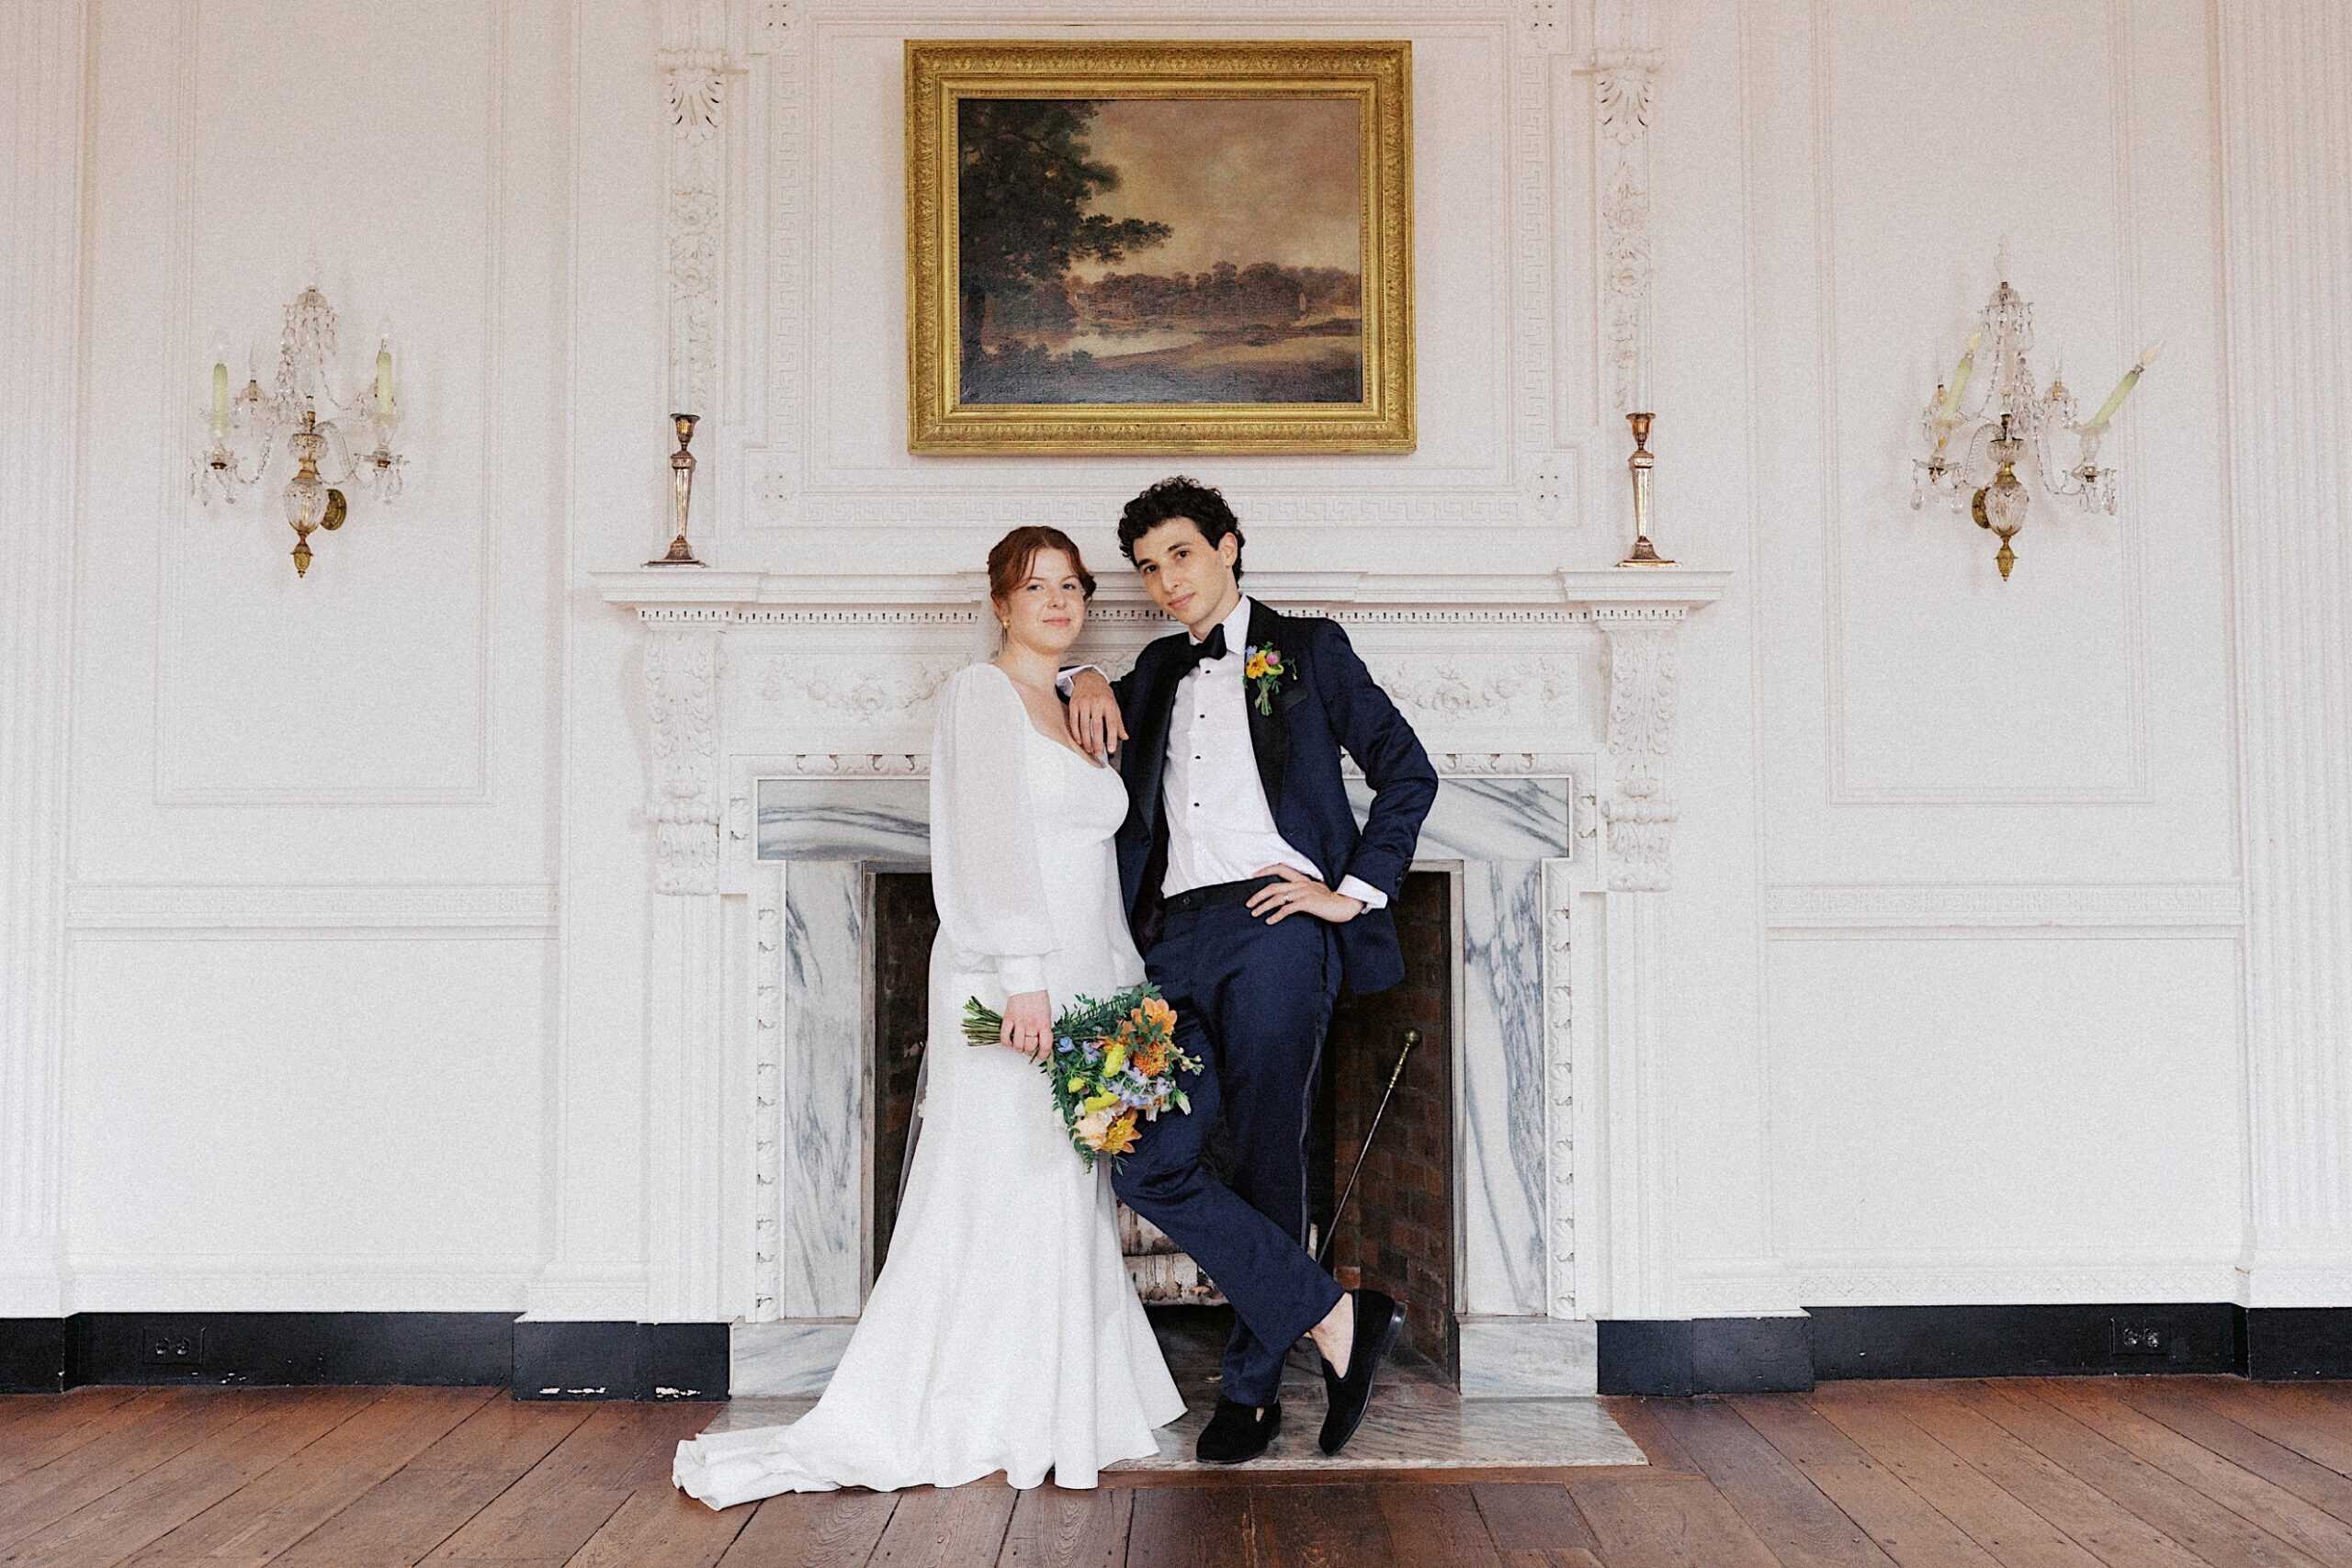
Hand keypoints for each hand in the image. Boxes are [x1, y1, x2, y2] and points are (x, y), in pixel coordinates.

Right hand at [1000, 989, 1053, 1059]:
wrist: (1026, 983)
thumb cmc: (1038, 996)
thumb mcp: (1047, 1013)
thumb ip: (1045, 1028)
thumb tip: (1043, 1041)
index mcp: (1044, 1023)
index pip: (1045, 1045)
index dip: (1044, 1054)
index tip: (1042, 1055)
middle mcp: (1032, 1025)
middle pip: (1030, 1047)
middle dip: (1030, 1050)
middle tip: (1029, 1047)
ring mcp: (1019, 1022)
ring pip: (1018, 1045)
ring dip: (1019, 1048)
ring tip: (1019, 1044)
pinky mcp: (1008, 1019)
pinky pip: (1005, 1037)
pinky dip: (1006, 1043)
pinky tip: (1009, 1041)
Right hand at [1065, 670, 1125, 761]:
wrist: (1089, 678)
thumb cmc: (1103, 694)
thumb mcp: (1114, 706)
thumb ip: (1118, 722)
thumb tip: (1124, 736)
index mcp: (1109, 704)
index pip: (1111, 723)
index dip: (1111, 738)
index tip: (1111, 749)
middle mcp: (1096, 703)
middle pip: (1096, 726)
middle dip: (1097, 742)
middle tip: (1098, 753)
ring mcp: (1084, 703)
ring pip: (1083, 725)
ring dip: (1086, 740)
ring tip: (1089, 749)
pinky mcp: (1074, 704)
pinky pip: (1073, 721)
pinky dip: (1076, 733)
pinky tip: (1079, 741)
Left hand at [1246, 864, 1364, 924]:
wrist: (1345, 905)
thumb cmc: (1331, 901)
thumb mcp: (1316, 891)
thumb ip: (1302, 890)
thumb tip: (1289, 897)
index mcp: (1302, 879)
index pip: (1281, 869)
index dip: (1266, 870)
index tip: (1253, 876)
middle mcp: (1301, 883)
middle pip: (1273, 886)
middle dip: (1258, 895)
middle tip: (1248, 904)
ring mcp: (1304, 892)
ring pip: (1277, 898)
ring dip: (1263, 906)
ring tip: (1255, 913)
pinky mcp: (1307, 903)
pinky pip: (1287, 909)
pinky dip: (1276, 915)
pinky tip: (1270, 921)